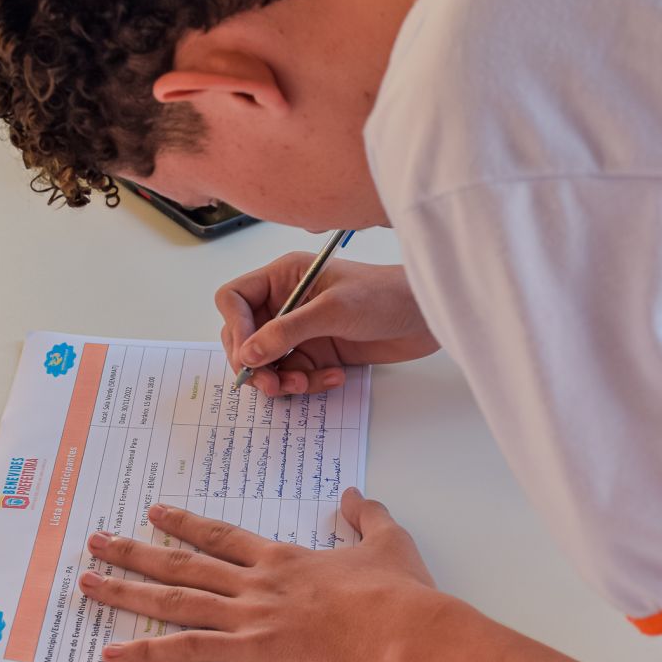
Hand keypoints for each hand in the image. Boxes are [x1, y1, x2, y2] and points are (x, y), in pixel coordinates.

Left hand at [78, 489, 443, 661]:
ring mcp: (251, 616)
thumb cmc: (399, 593)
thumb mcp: (388, 541)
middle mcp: (257, 583)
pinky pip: (188, 651)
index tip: (154, 513)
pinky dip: (146, 653)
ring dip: (126, 590)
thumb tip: (353, 497)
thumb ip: (365, 516)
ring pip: (174, 600)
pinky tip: (112, 653)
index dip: (185, 524)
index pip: (221, 537)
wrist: (405, 629)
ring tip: (87, 583)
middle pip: (183, 563)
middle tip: (98, 541)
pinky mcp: (254, 652)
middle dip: (135, 552)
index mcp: (283, 559)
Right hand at [216, 256, 438, 397]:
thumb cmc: (386, 295)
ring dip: (282, 379)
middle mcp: (286, 302)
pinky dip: (309, 383)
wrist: (426, 316)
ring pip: (268, 363)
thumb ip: (287, 331)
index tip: (250, 353)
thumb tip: (248, 354)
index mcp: (283, 277)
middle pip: (244, 337)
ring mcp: (302, 330)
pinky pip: (297, 375)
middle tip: (272, 383)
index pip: (235, 299)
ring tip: (305, 384)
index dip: (236, 327)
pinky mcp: (319, 353)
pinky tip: (334, 376)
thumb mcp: (333, 309)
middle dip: (255, 363)